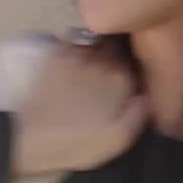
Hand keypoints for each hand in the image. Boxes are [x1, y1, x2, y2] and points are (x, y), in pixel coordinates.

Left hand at [13, 42, 147, 177]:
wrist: (31, 138)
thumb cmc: (78, 144)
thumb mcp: (118, 140)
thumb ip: (141, 114)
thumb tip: (152, 93)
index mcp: (123, 81)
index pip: (140, 63)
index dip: (138, 68)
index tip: (133, 78)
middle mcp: (104, 61)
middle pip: (120, 49)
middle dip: (122, 54)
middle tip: (116, 67)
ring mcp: (79, 54)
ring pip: (100, 40)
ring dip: (103, 45)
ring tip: (99, 59)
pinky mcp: (57, 54)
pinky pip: (77, 38)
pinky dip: (82, 41)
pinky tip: (80, 53)